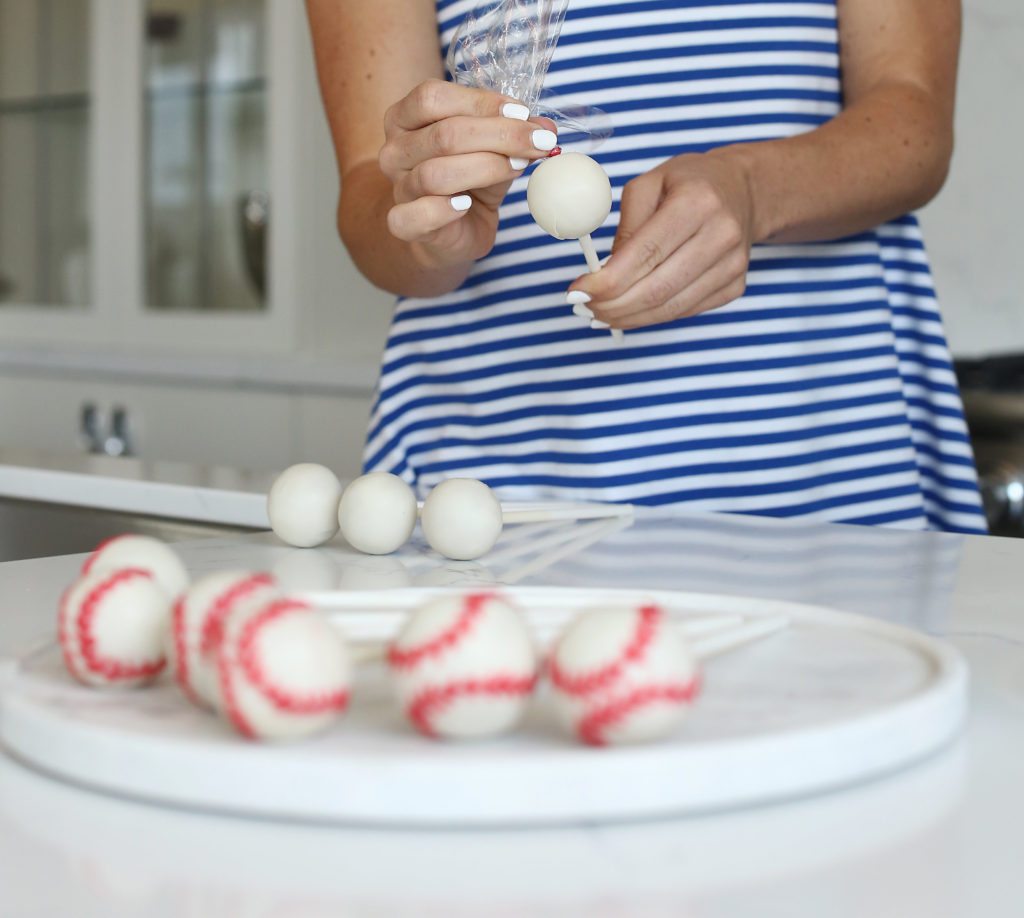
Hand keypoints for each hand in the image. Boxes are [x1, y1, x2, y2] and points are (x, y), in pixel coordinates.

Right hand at [378, 79, 556, 270]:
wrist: (452, 232)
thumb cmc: (469, 182)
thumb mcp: (493, 150)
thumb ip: (513, 135)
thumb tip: (546, 127)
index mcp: (406, 118)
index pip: (434, 98)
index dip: (482, 102)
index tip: (523, 114)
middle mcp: (395, 150)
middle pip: (444, 134)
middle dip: (501, 135)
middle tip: (539, 142)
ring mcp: (397, 188)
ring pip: (436, 174)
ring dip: (486, 168)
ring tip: (517, 168)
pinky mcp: (403, 223)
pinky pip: (417, 215)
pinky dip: (444, 210)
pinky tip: (467, 205)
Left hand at [571, 149, 754, 329]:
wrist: (745, 192)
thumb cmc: (689, 183)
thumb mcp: (649, 184)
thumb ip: (626, 226)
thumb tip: (606, 273)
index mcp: (697, 201)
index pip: (646, 254)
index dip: (607, 281)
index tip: (576, 291)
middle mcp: (721, 234)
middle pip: (657, 288)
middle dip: (612, 305)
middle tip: (583, 307)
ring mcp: (732, 265)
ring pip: (670, 308)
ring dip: (628, 317)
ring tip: (599, 314)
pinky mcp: (734, 286)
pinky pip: (684, 311)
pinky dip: (651, 316)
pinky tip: (628, 311)